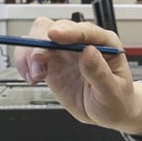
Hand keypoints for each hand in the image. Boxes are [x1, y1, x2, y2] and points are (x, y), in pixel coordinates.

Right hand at [11, 17, 133, 126]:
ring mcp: (65, 52)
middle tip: (38, 62)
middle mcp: (81, 42)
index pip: (84, 31)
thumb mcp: (112, 91)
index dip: (68, 31)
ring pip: (38, 37)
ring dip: (30, 53)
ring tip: (35, 76)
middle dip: (42, 42)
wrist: (109, 113)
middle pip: (55, 27)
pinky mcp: (52, 63)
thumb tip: (88, 52)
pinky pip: (31, 55)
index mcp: (104, 43)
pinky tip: (31, 77)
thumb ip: (100, 73)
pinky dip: (24, 63)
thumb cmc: (117, 99)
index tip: (53, 36)